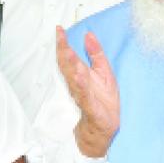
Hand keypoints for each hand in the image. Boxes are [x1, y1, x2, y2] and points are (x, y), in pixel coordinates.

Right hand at [56, 26, 119, 157]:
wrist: (102, 133)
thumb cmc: (103, 103)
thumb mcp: (104, 74)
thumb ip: (96, 54)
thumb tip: (89, 34)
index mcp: (81, 76)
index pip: (70, 57)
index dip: (64, 44)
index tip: (59, 29)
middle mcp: (78, 86)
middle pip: (68, 67)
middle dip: (64, 52)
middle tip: (60, 38)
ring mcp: (83, 98)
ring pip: (74, 81)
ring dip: (70, 67)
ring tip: (67, 54)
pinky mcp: (92, 110)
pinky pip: (85, 97)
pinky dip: (82, 88)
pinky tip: (79, 78)